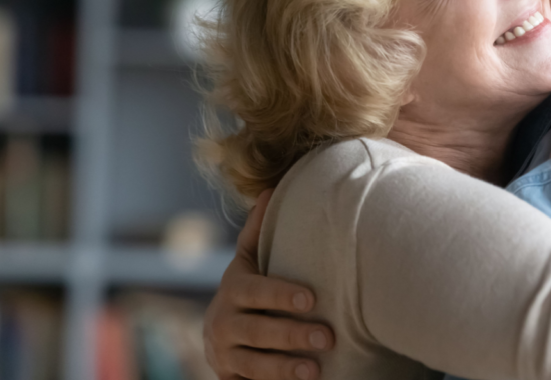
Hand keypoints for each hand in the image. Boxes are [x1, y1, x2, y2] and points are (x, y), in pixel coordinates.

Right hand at [204, 189, 334, 379]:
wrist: (221, 335)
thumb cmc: (249, 290)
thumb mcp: (249, 261)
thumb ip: (257, 231)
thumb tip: (268, 189)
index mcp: (233, 288)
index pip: (256, 291)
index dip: (282, 294)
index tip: (312, 298)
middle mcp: (222, 322)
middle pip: (257, 330)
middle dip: (292, 334)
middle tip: (328, 337)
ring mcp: (224, 354)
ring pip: (254, 363)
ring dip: (285, 368)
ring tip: (316, 370)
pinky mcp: (229, 377)